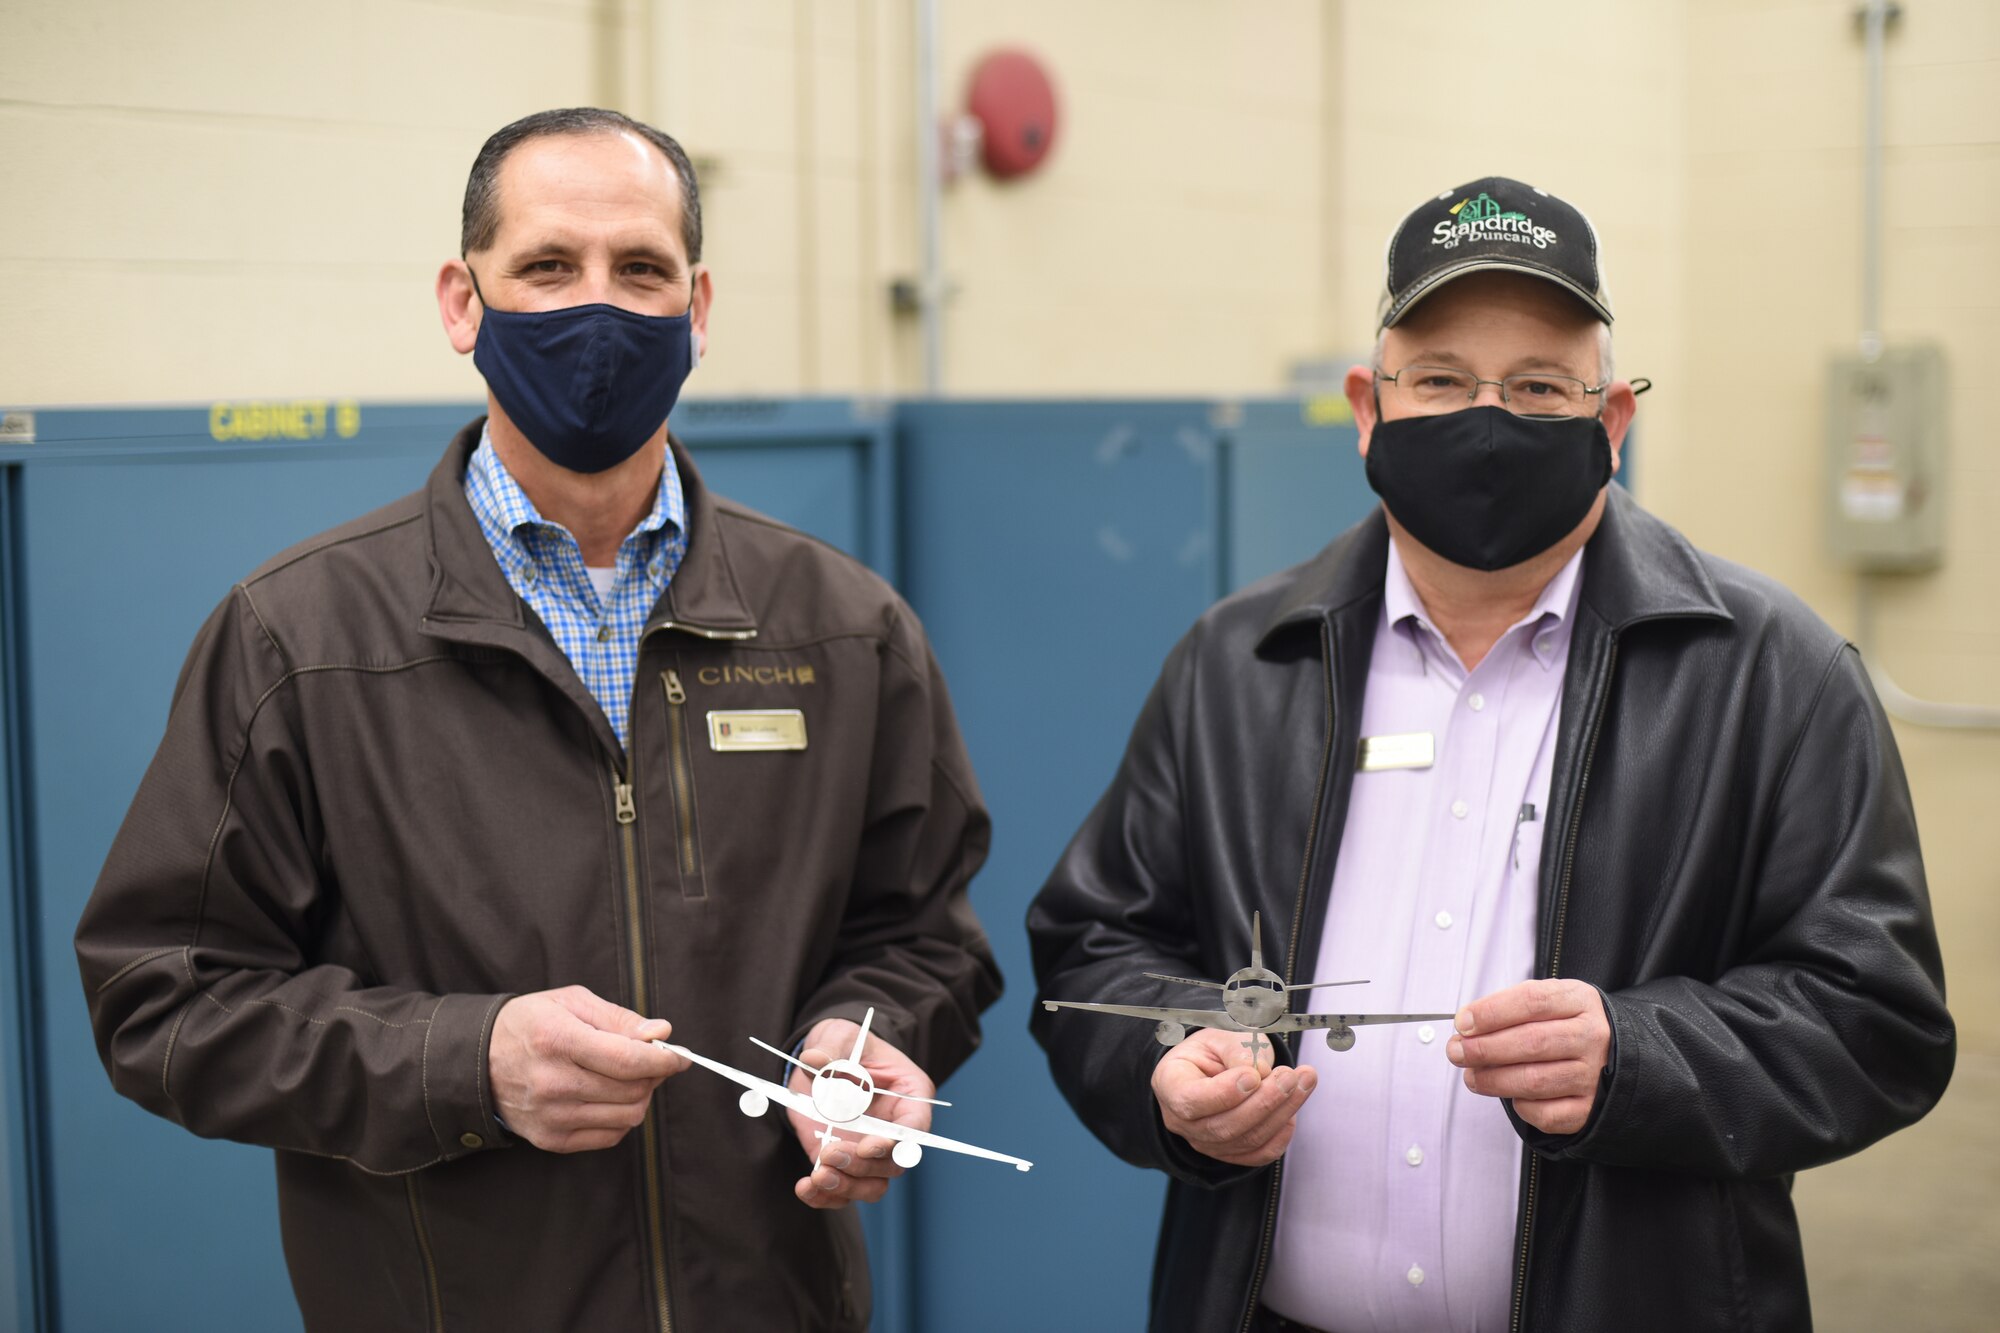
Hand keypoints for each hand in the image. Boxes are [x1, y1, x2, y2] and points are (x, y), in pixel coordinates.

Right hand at [487, 986, 686, 1152]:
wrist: (478, 1063)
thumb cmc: (531, 1024)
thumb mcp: (571, 1003)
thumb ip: (619, 1018)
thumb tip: (661, 1034)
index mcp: (558, 1040)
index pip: (628, 1060)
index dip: (664, 1059)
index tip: (680, 1056)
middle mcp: (552, 1083)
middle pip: (632, 1090)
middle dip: (654, 1075)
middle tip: (652, 1061)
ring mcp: (551, 1117)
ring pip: (627, 1116)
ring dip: (640, 1096)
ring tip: (628, 1078)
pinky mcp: (551, 1140)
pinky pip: (610, 1136)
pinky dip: (621, 1117)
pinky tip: (609, 1097)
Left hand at [786, 1017, 934, 1208]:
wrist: (823, 1063)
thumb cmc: (845, 1045)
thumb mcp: (839, 1036)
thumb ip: (830, 1049)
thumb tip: (813, 1060)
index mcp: (910, 1095)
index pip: (915, 1127)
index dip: (896, 1142)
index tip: (868, 1147)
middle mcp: (895, 1131)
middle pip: (893, 1163)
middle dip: (862, 1165)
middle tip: (830, 1153)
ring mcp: (870, 1152)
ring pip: (872, 1185)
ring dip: (846, 1187)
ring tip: (817, 1177)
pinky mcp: (845, 1164)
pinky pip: (842, 1192)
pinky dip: (824, 1196)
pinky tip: (805, 1188)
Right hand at [1151, 1026, 1316, 1166]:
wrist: (1216, 1064)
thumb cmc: (1215, 1048)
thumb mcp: (1221, 1035)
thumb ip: (1237, 1050)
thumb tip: (1259, 1072)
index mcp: (1170, 1085)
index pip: (1191, 1101)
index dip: (1224, 1093)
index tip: (1253, 1075)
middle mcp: (1182, 1121)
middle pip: (1223, 1126)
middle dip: (1263, 1102)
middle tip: (1290, 1076)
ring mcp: (1205, 1142)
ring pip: (1246, 1140)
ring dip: (1281, 1112)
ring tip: (1303, 1081)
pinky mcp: (1230, 1153)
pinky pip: (1258, 1154)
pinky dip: (1281, 1135)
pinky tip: (1292, 1109)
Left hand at [1447, 978, 1610, 1134]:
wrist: (1620, 1056)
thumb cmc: (1570, 1025)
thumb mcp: (1551, 1000)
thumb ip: (1511, 1007)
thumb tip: (1468, 1026)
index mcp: (1580, 1001)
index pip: (1532, 1001)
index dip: (1492, 1012)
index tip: (1462, 1022)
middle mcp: (1593, 1037)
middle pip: (1531, 1042)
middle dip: (1483, 1048)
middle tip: (1456, 1052)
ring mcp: (1594, 1075)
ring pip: (1534, 1080)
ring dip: (1492, 1079)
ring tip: (1471, 1075)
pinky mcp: (1590, 1109)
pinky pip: (1546, 1113)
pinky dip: (1520, 1106)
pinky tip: (1510, 1095)